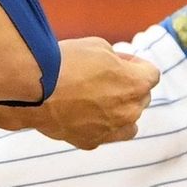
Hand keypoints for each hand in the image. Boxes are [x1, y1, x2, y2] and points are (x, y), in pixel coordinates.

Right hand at [17, 37, 159, 149]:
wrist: (35, 87)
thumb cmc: (65, 63)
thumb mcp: (96, 45)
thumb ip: (115, 57)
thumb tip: (117, 65)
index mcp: (136, 84)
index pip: (151, 74)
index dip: (135, 64)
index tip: (120, 61)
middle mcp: (130, 110)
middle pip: (141, 98)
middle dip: (127, 87)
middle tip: (102, 76)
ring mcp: (112, 129)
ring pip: (129, 122)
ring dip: (119, 110)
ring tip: (96, 99)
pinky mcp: (91, 141)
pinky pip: (104, 134)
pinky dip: (98, 125)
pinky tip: (81, 112)